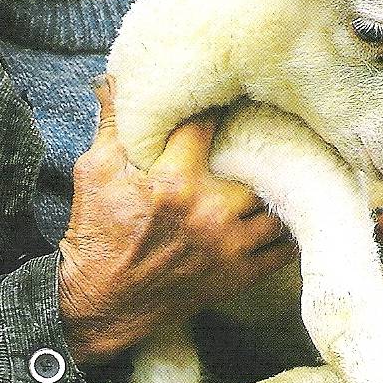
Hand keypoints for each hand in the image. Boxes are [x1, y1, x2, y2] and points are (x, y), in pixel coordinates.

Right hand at [57, 76, 297, 364]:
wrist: (101, 304)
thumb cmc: (95, 234)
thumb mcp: (93, 172)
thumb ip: (113, 123)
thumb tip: (113, 78)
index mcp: (173, 182)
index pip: (207, 126)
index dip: (216, 107)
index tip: (227, 97)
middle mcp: (208, 212)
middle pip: (256, 164)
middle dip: (257, 147)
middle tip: (266, 131)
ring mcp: (227, 246)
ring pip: (275, 204)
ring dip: (277, 188)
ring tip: (283, 170)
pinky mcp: (237, 275)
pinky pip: (283, 250)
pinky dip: (288, 231)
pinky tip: (288, 213)